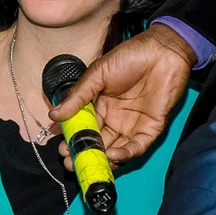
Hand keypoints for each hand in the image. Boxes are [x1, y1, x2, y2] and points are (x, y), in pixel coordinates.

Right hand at [46, 23, 193, 165]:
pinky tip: (111, 155)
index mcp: (99, 104)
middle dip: (83, 153)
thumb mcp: (97, 74)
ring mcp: (131, 125)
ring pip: (115, 149)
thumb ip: (78, 97)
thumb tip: (54, 114)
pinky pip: (136, 147)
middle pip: (97, 142)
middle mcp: (114, 118)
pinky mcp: (150, 129)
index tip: (61, 147)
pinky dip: (124, 155)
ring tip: (88, 163)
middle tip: (70, 160)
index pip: (83, 127)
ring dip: (102, 159)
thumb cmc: (130, 57)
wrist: (162, 51)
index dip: (72, 138)